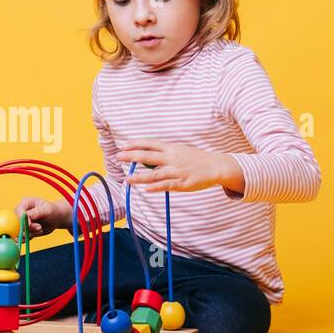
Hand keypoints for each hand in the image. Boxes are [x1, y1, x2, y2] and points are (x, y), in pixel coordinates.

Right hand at [15, 196, 71, 237]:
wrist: (55, 219)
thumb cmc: (51, 211)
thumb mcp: (46, 209)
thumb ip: (36, 212)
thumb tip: (26, 216)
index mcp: (25, 203)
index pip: (18, 211)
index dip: (22, 218)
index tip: (30, 224)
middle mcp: (21, 213)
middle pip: (17, 223)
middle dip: (28, 228)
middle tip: (39, 227)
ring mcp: (22, 222)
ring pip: (20, 231)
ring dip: (31, 233)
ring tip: (41, 229)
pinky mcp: (24, 230)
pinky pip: (22, 237)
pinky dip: (29, 237)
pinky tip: (38, 233)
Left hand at [117, 139, 241, 192]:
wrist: (215, 166)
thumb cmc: (195, 159)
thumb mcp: (179, 150)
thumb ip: (164, 153)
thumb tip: (146, 155)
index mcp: (171, 148)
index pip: (150, 143)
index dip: (136, 144)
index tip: (123, 145)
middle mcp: (172, 158)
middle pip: (148, 156)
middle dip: (132, 156)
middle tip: (118, 157)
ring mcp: (177, 171)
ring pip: (154, 174)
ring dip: (139, 177)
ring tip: (127, 179)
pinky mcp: (182, 183)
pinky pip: (166, 185)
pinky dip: (155, 187)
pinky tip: (145, 189)